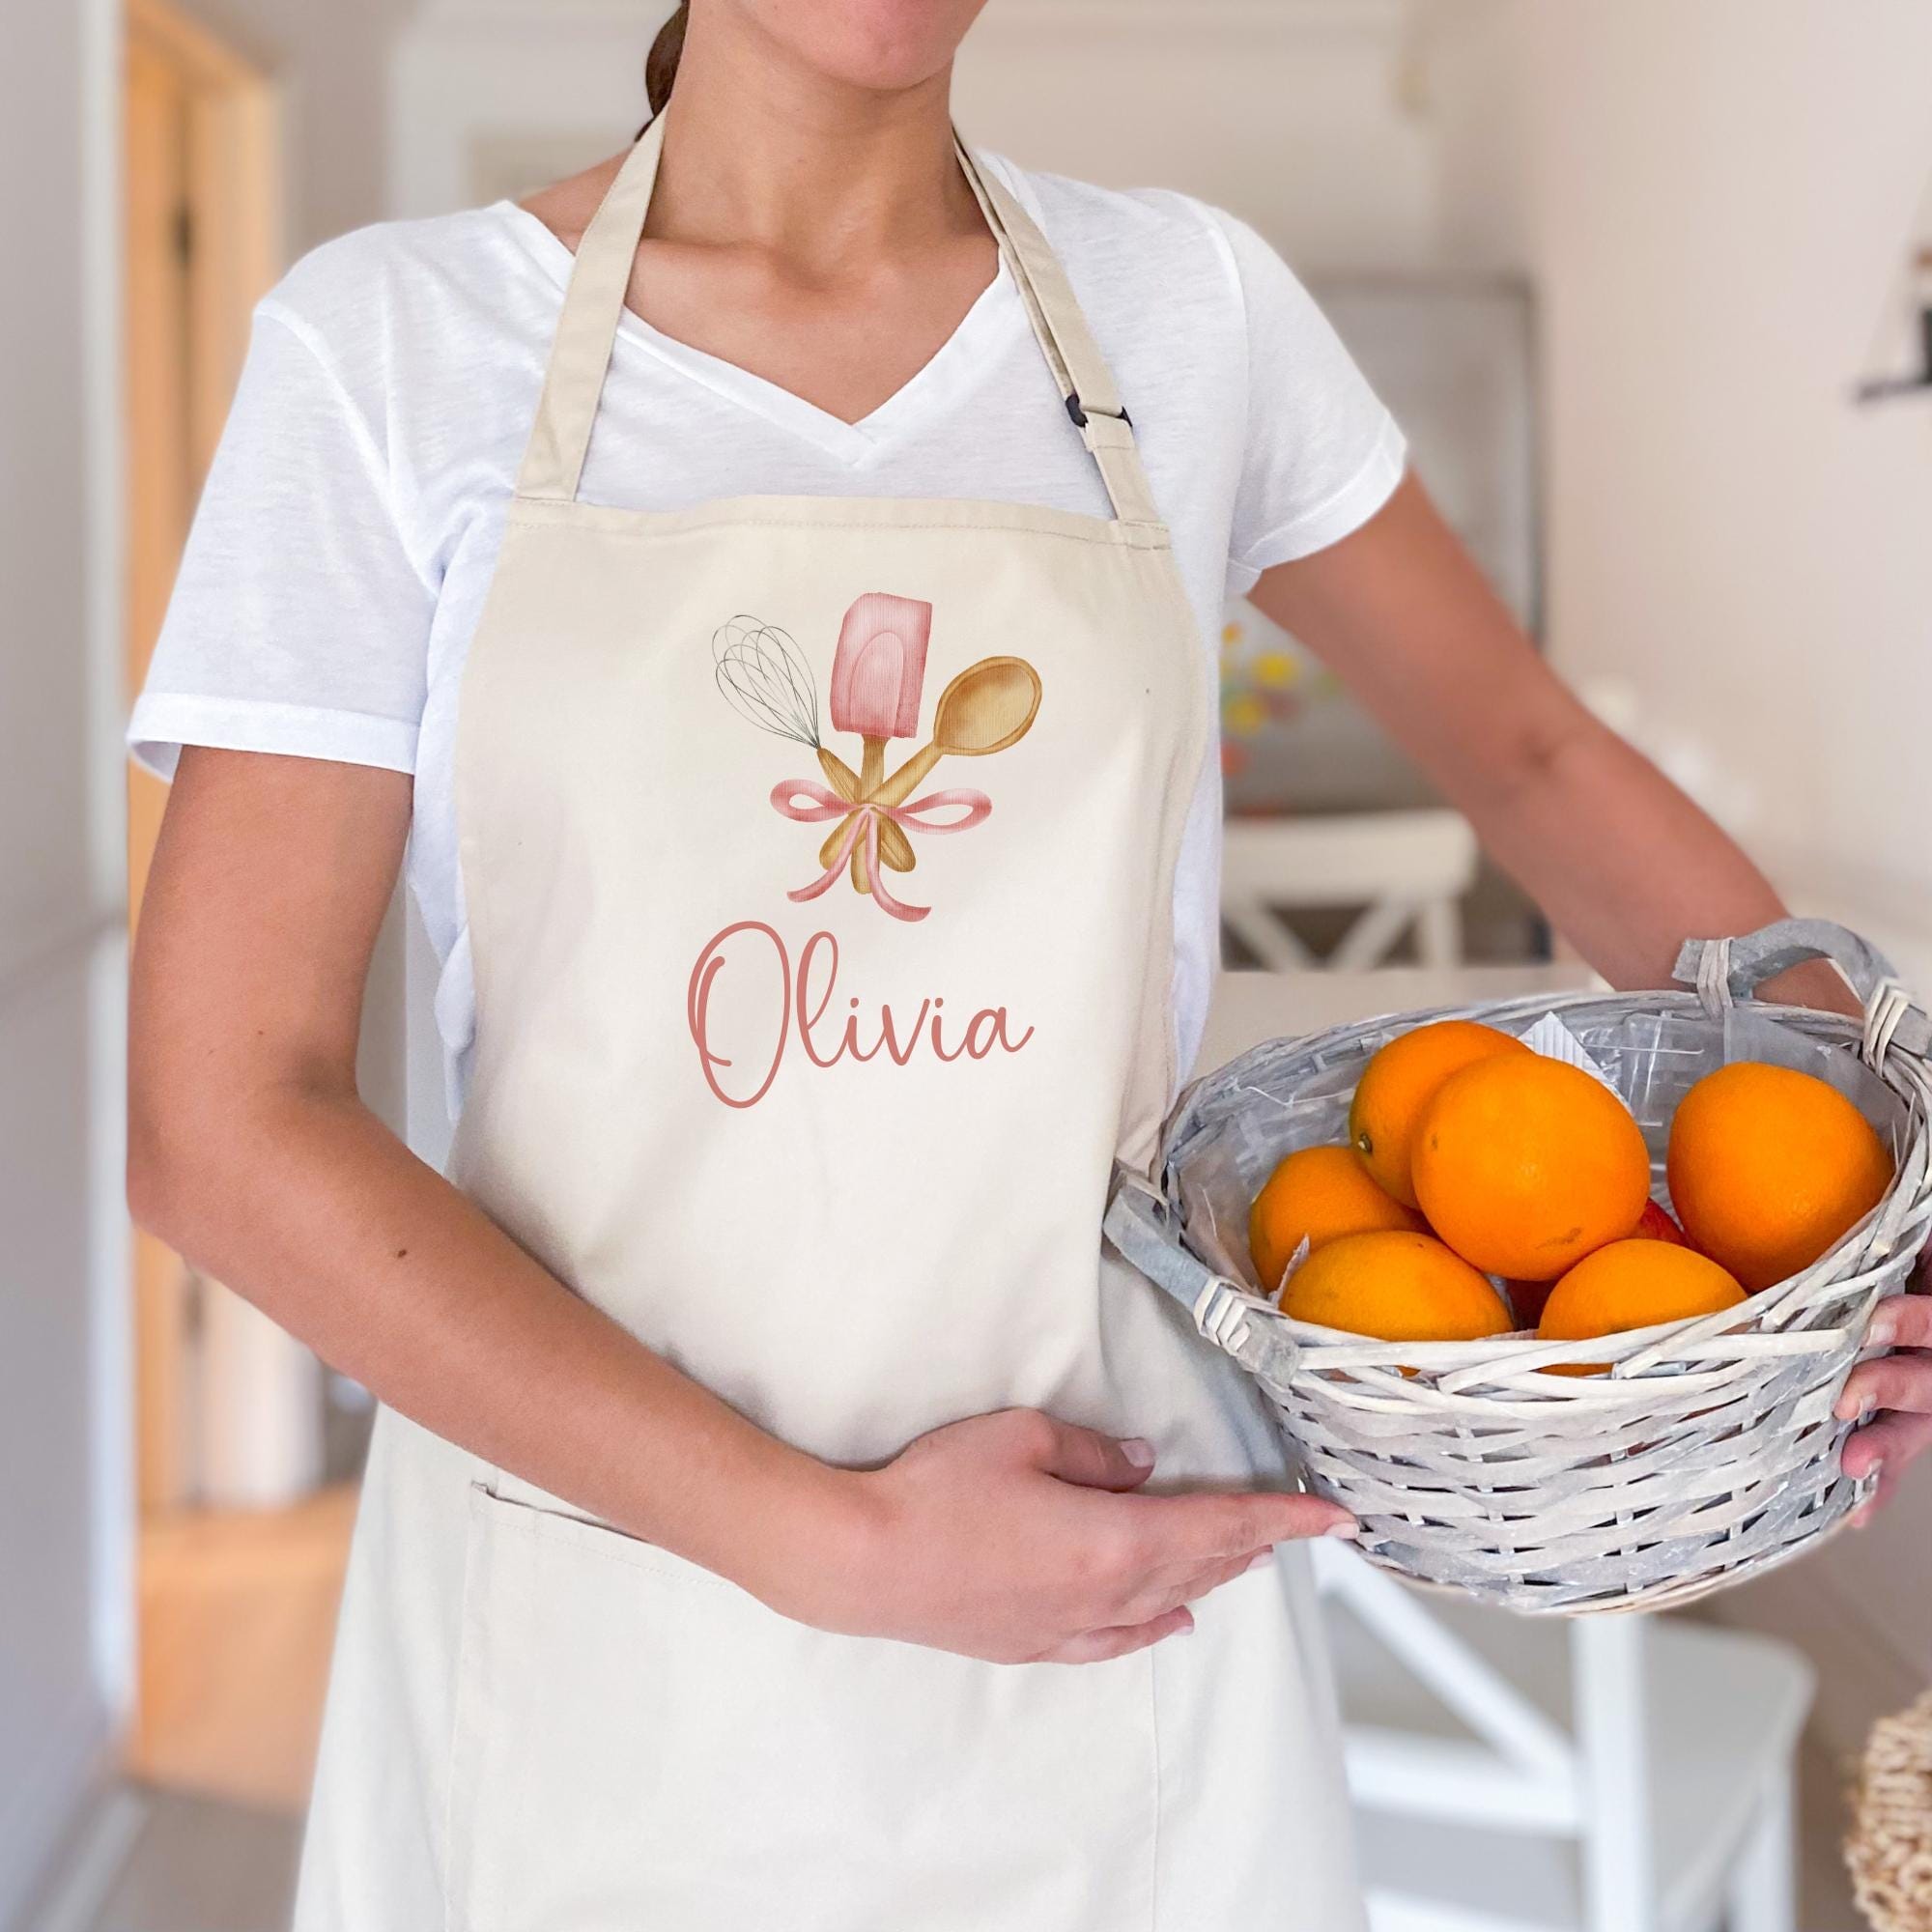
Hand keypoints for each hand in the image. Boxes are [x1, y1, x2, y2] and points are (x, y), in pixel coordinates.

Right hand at [785, 1408, 1354, 1664]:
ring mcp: (1073, 1624)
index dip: (1284, 1519)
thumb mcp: (1021, 1438)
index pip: (1221, 1524)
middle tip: (1301, 1526)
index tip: (1334, 1518)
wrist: (865, 1562)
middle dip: (1257, 1542)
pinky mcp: (1038, 1640)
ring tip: (1251, 1558)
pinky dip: (1157, 1623)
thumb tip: (1141, 1464)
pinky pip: (1120, 1637)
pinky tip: (1174, 1620)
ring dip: (1214, 1575)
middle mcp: (1106, 1591)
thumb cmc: (936, 1494)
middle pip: (1202, 1563)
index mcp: (1112, 1537)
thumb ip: (1093, 1451)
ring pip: (1168, 1599)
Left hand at [1836, 1256, 1931, 1524]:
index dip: (1916, 1324)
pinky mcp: (1913, 1416)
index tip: (1876, 1322)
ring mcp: (1930, 1388)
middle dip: (1893, 1388)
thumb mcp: (1917, 1243)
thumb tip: (1894, 1207)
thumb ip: (1908, 1237)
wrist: (1918, 1280)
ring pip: (1922, 1422)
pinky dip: (1882, 1484)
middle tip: (1847, 1396)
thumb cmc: (1906, 1255)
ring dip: (1888, 1449)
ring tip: (1851, 1465)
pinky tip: (1852, 1512)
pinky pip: (1904, 1452)